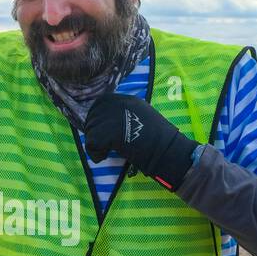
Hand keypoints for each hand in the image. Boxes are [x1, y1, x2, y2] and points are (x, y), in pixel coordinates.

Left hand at [82, 92, 199, 191]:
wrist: (166, 149)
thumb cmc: (158, 140)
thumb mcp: (140, 118)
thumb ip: (123, 116)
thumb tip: (105, 124)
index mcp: (126, 99)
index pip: (100, 104)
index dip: (97, 120)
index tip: (103, 134)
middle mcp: (117, 103)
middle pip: (92, 117)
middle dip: (95, 133)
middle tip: (105, 146)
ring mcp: (113, 115)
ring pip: (90, 131)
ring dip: (95, 144)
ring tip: (107, 152)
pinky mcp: (109, 131)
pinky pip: (91, 143)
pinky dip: (95, 153)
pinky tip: (105, 157)